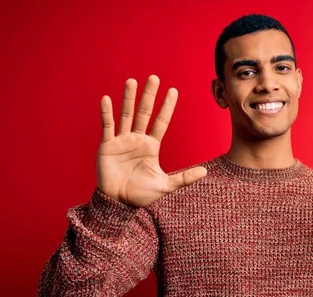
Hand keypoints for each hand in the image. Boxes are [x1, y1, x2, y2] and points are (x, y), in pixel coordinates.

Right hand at [97, 75, 206, 206]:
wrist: (119, 202)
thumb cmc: (141, 194)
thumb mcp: (166, 185)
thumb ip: (184, 178)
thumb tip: (205, 172)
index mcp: (151, 146)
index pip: (161, 122)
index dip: (167, 107)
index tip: (173, 91)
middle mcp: (137, 139)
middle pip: (144, 113)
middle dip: (149, 95)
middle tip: (154, 77)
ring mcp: (122, 141)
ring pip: (126, 115)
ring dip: (128, 98)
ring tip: (132, 81)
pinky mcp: (107, 146)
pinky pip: (108, 126)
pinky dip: (107, 113)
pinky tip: (107, 99)